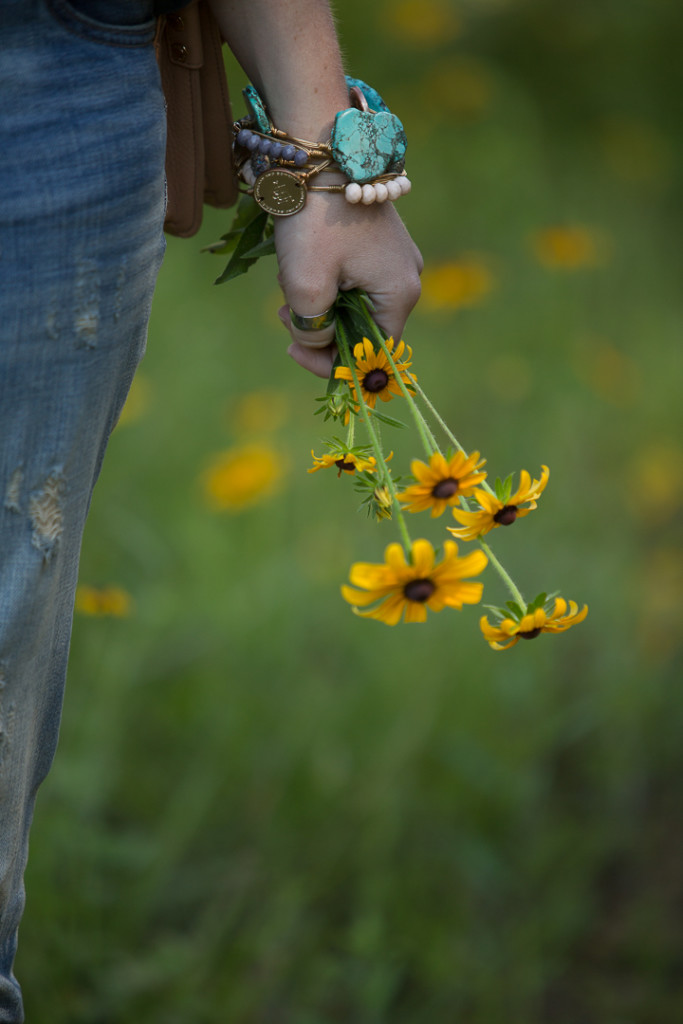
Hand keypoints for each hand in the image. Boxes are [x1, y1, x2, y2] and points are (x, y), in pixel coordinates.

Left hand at [274, 190, 422, 377]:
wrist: (320, 147)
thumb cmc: (316, 218)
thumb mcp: (305, 285)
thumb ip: (312, 329)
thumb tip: (316, 340)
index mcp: (399, 294)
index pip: (372, 354)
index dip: (333, 362)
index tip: (293, 350)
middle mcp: (406, 278)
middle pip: (361, 329)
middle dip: (319, 327)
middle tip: (282, 311)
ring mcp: (394, 257)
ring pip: (351, 304)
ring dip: (316, 303)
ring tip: (286, 281)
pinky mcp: (378, 241)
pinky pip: (351, 279)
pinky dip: (322, 280)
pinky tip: (299, 264)